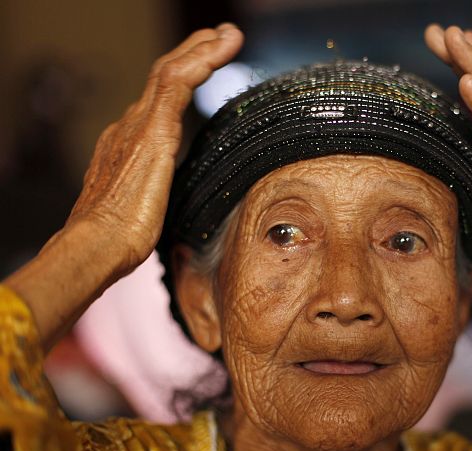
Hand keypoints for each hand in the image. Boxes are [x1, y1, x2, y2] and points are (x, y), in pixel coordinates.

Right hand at [68, 23, 243, 273]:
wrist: (95, 245)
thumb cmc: (116, 243)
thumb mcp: (141, 214)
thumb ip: (155, 199)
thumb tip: (166, 208)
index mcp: (127, 147)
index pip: (158, 103)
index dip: (181, 81)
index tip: (201, 68)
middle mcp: (129, 128)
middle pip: (163, 77)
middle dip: (192, 54)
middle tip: (219, 37)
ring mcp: (138, 126)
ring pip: (171, 71)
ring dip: (202, 49)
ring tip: (226, 34)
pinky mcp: (152, 131)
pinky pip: (177, 81)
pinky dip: (201, 60)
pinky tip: (220, 47)